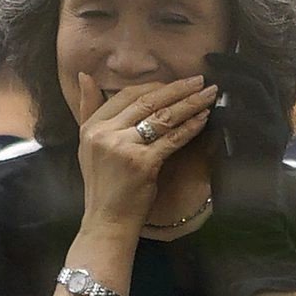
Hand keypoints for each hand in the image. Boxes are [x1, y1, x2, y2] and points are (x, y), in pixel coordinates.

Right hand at [74, 75, 216, 235]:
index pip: (125, 95)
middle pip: (146, 101)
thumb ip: (88, 109)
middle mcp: (105, 134)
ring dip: (190, 103)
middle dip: (177, 89)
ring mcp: (124, 148)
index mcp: (92, 127)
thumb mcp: (88, 144)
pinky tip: (204, 118)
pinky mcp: (143, 163)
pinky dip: (190, 126)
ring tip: (209, 95)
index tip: (176, 82)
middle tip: (200, 80)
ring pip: (162, 117)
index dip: (154, 86)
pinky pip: (172, 138)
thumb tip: (86, 76)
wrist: (107, 220)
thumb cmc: (104, 185)